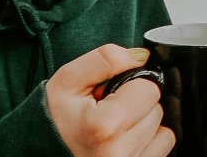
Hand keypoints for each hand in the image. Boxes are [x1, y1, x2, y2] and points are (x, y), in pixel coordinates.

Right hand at [47, 45, 172, 156]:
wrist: (42, 151)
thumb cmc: (57, 119)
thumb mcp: (68, 80)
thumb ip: (104, 59)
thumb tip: (142, 57)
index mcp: (103, 127)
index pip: (149, 88)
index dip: (131, 84)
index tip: (110, 94)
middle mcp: (119, 153)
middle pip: (157, 109)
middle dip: (137, 103)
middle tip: (110, 110)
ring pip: (162, 128)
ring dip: (143, 122)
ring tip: (116, 126)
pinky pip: (164, 145)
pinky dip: (150, 139)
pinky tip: (126, 138)